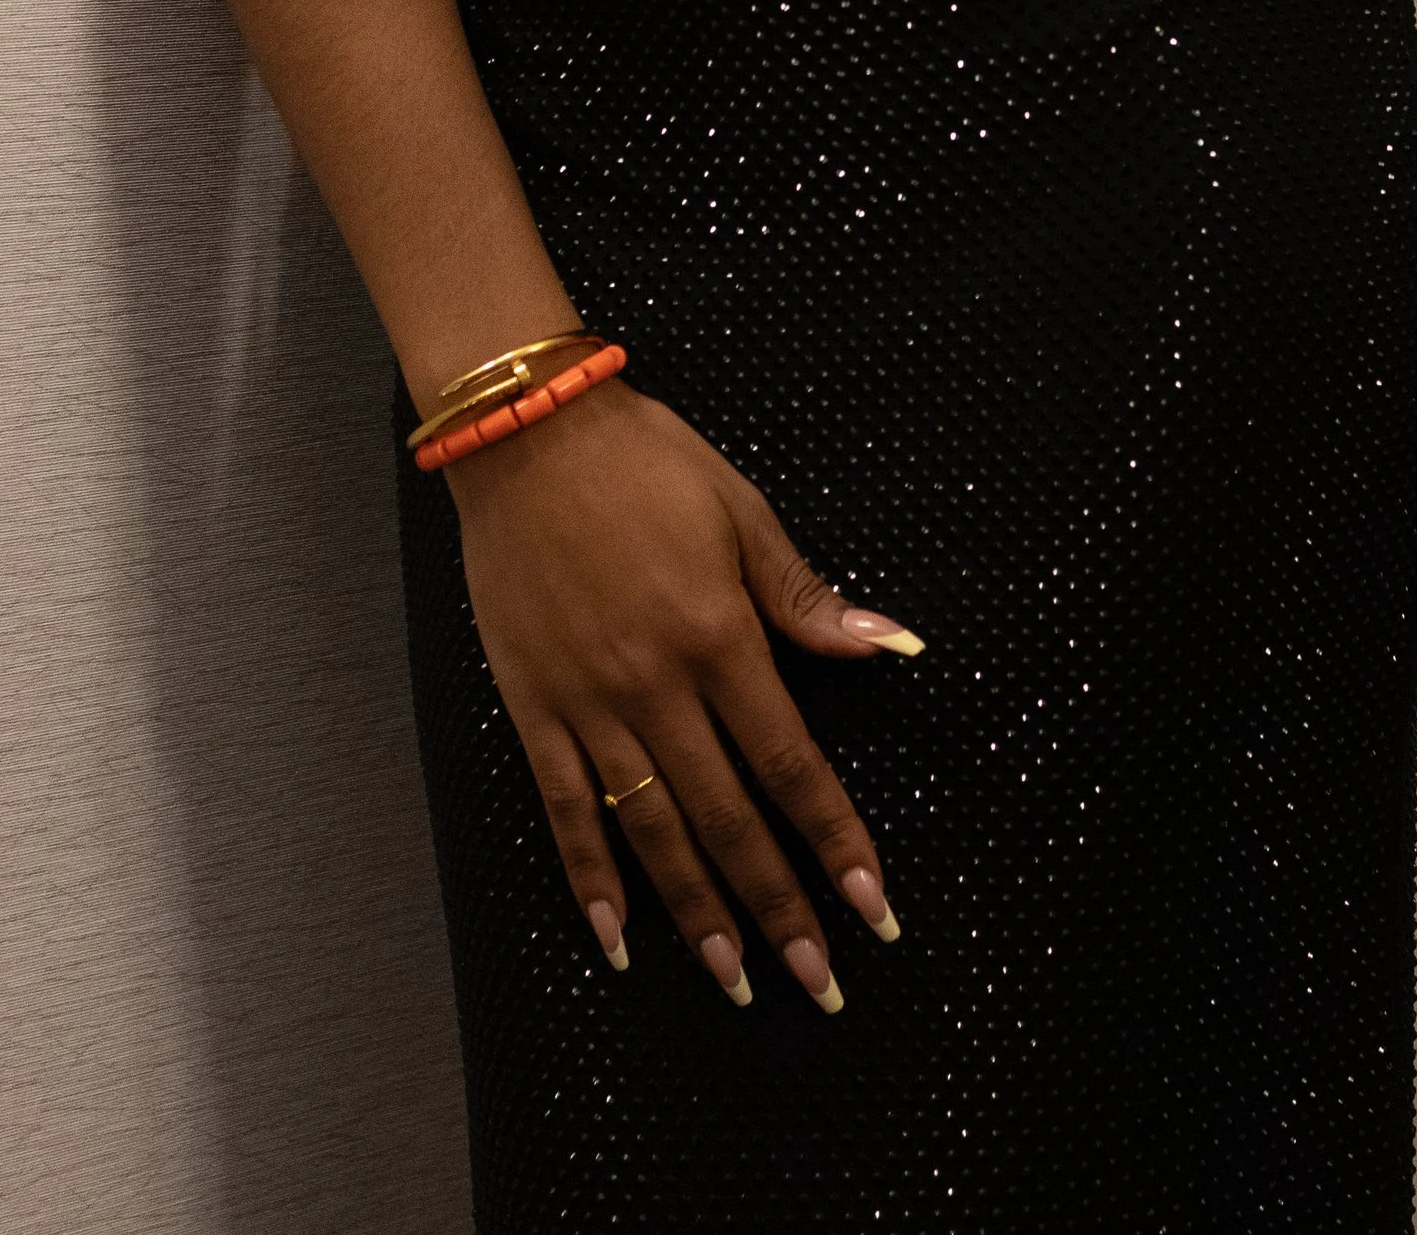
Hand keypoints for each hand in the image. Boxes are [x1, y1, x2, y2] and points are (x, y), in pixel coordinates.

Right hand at [448, 377, 914, 1010]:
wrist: (526, 432)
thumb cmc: (642, 460)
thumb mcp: (741, 510)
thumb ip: (805, 596)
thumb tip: (890, 645)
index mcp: (718, 636)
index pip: (791, 763)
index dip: (835, 840)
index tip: (872, 905)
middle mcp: (656, 686)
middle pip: (729, 819)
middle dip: (779, 909)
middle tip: (818, 982)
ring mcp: (590, 704)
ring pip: (652, 832)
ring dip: (698, 915)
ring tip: (735, 984)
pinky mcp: (535, 706)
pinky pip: (565, 810)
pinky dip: (589, 880)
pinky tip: (616, 939)